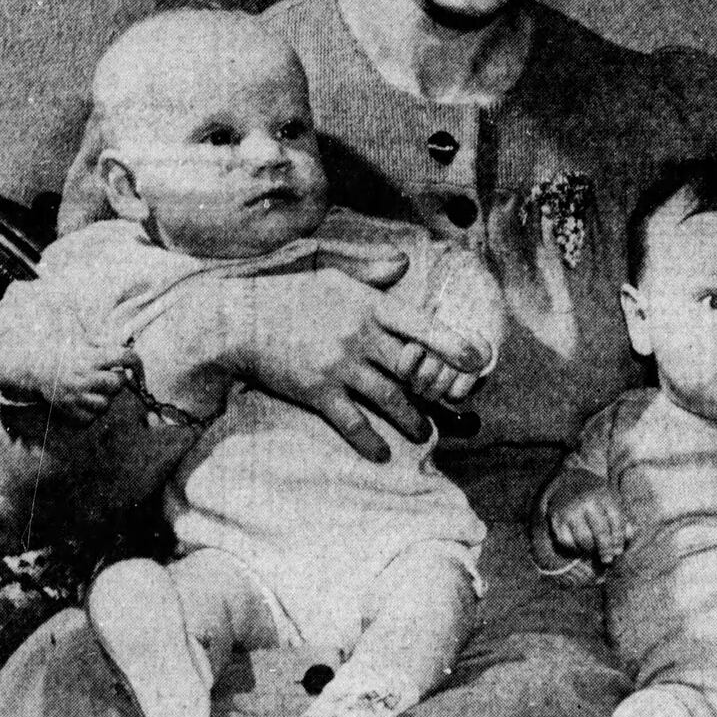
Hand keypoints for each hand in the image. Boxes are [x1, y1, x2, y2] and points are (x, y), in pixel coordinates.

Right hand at [44, 339, 143, 421]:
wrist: (35, 370)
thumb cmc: (65, 355)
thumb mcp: (85, 342)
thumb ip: (108, 344)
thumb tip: (129, 352)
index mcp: (89, 357)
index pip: (124, 357)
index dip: (137, 363)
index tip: (137, 368)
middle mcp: (83, 377)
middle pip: (118, 383)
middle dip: (119, 381)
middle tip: (108, 378)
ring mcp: (75, 396)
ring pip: (106, 404)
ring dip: (105, 398)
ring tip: (95, 390)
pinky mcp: (69, 411)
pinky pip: (92, 418)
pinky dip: (92, 412)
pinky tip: (85, 402)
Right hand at [230, 265, 491, 460]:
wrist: (239, 320)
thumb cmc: (288, 292)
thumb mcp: (331, 269)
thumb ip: (371, 270)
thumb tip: (405, 263)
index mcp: (368, 306)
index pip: (420, 325)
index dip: (451, 343)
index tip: (477, 358)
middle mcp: (360, 337)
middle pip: (412, 369)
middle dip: (438, 391)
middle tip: (458, 407)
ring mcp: (339, 366)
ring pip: (389, 398)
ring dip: (412, 420)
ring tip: (426, 433)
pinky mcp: (316, 391)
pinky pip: (351, 421)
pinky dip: (369, 440)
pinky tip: (382, 454)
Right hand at [546, 478, 633, 565]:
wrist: (567, 482)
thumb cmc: (596, 496)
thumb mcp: (613, 499)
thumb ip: (623, 518)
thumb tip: (629, 536)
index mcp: (605, 494)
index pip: (616, 520)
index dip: (619, 539)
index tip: (618, 551)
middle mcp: (587, 501)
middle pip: (600, 532)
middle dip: (606, 550)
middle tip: (607, 560)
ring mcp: (570, 510)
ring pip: (584, 540)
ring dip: (591, 550)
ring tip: (594, 551)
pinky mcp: (556, 520)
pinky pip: (567, 542)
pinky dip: (574, 548)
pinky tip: (580, 546)